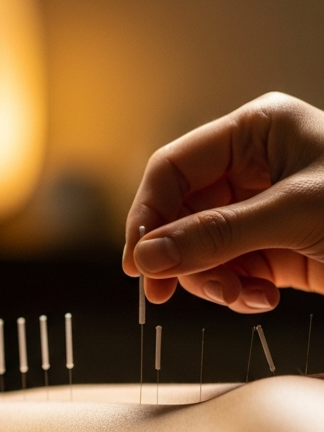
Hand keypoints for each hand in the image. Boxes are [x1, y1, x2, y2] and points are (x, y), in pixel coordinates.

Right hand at [123, 93, 323, 311]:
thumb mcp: (294, 216)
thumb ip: (215, 235)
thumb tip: (148, 257)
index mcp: (256, 132)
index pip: (173, 169)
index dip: (147, 214)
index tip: (137, 261)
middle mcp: (251, 168)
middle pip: (179, 215)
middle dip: (180, 257)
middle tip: (164, 293)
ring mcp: (259, 210)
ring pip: (197, 249)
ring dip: (210, 280)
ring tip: (241, 296)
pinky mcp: (271, 248)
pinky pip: (226, 270)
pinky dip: (234, 291)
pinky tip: (262, 299)